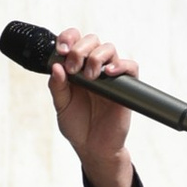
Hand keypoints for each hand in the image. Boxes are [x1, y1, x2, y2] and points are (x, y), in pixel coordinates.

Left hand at [47, 27, 136, 186]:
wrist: (93, 148)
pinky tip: (108, 73)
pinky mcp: (126, 87)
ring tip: (90, 76)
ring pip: (109, 48)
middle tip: (73, 68)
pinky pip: (131, 67)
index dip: (68, 38)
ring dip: (97, 57)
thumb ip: (57, 87)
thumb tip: (56, 66)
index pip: (74, 40)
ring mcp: (110, 76)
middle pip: (92, 40)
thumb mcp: (61, 106)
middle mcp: (94, 67)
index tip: (62, 50)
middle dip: (80, 49)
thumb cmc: (77, 125)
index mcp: (76, 68)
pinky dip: (121, 65)